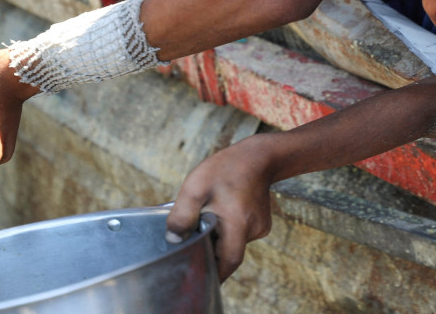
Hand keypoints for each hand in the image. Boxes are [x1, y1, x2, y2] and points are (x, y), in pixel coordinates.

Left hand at [165, 137, 274, 280]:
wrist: (257, 156)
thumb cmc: (225, 169)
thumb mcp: (195, 188)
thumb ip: (182, 215)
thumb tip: (173, 239)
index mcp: (239, 223)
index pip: (228, 262)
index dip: (215, 274)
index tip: (199, 278)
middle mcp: (254, 229)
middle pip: (229, 254)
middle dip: (211, 250)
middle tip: (195, 238)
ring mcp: (260, 227)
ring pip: (234, 243)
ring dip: (219, 236)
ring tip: (210, 215)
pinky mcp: (262, 223)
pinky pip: (240, 234)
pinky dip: (229, 229)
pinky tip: (222, 212)